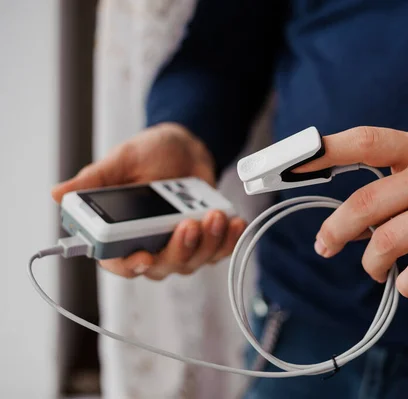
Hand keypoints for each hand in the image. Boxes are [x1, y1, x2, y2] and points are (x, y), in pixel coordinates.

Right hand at [52, 122, 246, 279]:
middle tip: (190, 223)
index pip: (119, 263)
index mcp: (121, 234)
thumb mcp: (122, 160)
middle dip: (179, 249)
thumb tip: (58, 193)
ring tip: (216, 216)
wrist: (185, 146)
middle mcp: (150, 245)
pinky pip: (218, 251)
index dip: (130, 266)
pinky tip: (234, 222)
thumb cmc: (149, 155)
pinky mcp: (206, 240)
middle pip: (162, 266)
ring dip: (207, 242)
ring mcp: (180, 246)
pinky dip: (228, 240)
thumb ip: (96, 179)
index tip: (145, 257)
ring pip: (193, 261)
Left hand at [296, 127, 407, 297]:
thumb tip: (341, 218)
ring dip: (371, 263)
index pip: (364, 143)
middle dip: (335, 231)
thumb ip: (390, 182)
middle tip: (324, 245)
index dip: (323, 152)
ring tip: (376, 269)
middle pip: (364, 204)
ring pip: (385, 242)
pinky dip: (405, 283)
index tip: (290, 164)